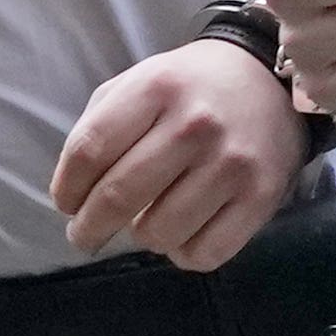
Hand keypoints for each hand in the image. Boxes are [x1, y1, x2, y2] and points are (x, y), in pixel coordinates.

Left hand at [48, 42, 302, 271]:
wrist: (269, 82)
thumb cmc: (190, 88)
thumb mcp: (140, 82)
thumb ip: (100, 127)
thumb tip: (74, 196)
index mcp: (157, 87)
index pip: (89, 151)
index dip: (67, 188)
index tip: (66, 205)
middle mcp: (195, 125)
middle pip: (118, 197)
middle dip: (89, 228)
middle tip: (85, 235)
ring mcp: (232, 164)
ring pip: (159, 234)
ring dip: (142, 237)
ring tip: (147, 221)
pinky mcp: (261, 197)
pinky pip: (204, 253)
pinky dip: (183, 253)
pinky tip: (182, 233)